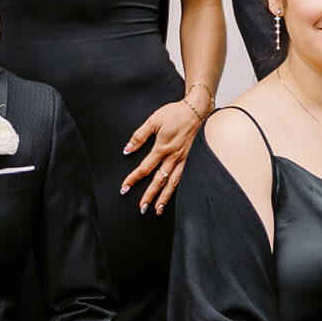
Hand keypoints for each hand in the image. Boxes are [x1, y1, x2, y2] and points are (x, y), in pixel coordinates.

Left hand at [121, 96, 206, 213]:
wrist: (197, 110)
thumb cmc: (175, 114)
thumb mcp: (154, 120)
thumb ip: (140, 135)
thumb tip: (128, 149)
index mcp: (162, 148)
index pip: (144, 168)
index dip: (133, 179)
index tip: (124, 188)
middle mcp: (173, 157)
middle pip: (159, 181)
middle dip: (149, 196)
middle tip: (141, 208)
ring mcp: (183, 160)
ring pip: (172, 183)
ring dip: (165, 198)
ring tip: (157, 210)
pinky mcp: (191, 160)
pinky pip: (183, 178)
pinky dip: (177, 189)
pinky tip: (173, 196)